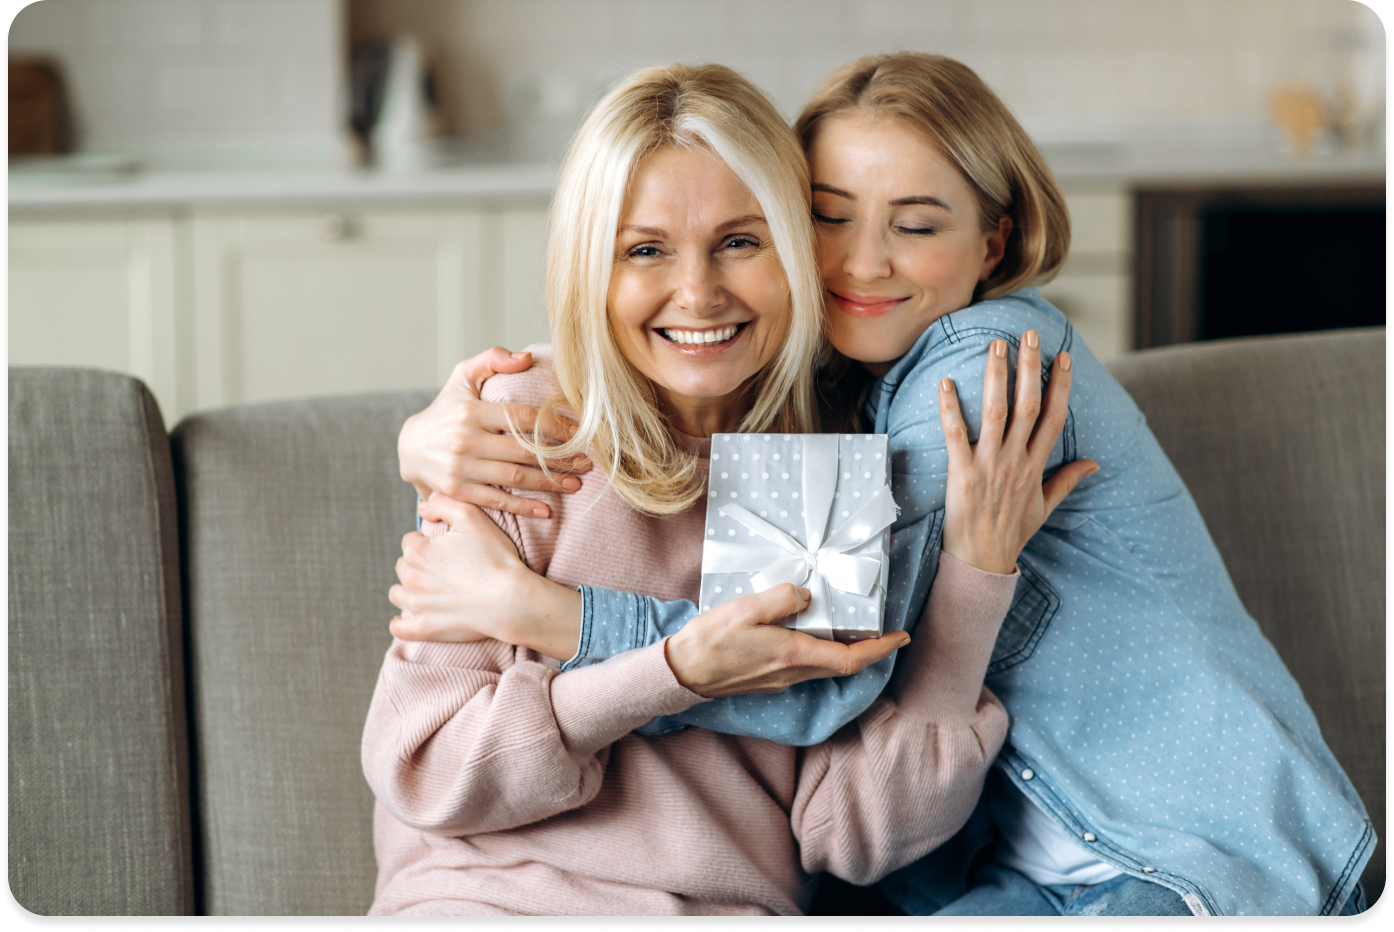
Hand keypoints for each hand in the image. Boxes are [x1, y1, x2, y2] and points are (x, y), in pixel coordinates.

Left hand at [390, 495, 582, 659]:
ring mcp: (416, 606)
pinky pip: (399, 628)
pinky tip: (410, 616)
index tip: (447, 548)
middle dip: (418, 564)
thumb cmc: (495, 556)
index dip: (428, 541)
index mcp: (418, 551)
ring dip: (409, 589)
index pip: (410, 541)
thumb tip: (422, 507)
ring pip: (398, 594)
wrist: (511, 599)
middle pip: (404, 566)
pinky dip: (401, 622)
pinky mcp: (425, 628)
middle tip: (444, 567)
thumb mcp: (471, 516)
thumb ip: (442, 503)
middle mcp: (411, 578)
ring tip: (430, 589)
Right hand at [397, 347, 591, 516]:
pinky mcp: (458, 492)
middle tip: (587, 462)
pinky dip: (524, 508)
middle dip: (561, 458)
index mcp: (471, 411)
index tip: (582, 432)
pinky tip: (547, 510)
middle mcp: (465, 440)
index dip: (556, 425)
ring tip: (575, 484)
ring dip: (549, 483)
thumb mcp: (462, 377)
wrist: (410, 447)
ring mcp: (460, 468)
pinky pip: (497, 502)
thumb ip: (492, 359)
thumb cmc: (446, 409)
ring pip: (515, 478)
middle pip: (524, 451)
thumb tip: (526, 358)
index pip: (524, 418)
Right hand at [664, 585, 911, 697]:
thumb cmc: (709, 641)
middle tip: (885, 630)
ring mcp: (781, 679)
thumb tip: (805, 595)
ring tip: (853, 626)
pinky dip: (821, 651)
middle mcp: (791, 672)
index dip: (880, 649)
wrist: (681, 673)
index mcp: (792, 654)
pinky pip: (806, 666)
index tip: (901, 637)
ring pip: (824, 666)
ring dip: (845, 650)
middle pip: (842, 664)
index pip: (850, 658)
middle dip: (869, 649)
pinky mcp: (769, 679)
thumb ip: (780, 598)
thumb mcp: (745, 609)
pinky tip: (813, 633)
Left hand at [939, 332, 1098, 574]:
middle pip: (1028, 407)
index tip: (1064, 357)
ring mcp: (989, 466)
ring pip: (997, 414)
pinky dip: (950, 409)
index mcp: (1035, 466)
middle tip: (1028, 335)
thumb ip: (1066, 480)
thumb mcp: (1044, 507)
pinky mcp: (961, 474)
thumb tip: (1094, 463)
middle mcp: (1015, 461)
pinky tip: (945, 383)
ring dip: (996, 378)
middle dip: (1030, 369)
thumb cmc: (1011, 534)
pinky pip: (956, 436)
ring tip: (995, 346)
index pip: (1054, 417)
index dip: (1060, 386)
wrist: (982, 561)